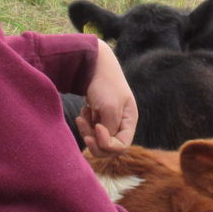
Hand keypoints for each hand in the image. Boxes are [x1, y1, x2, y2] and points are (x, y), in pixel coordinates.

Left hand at [78, 39, 137, 155]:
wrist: (94, 64)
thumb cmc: (105, 84)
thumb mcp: (109, 108)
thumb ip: (109, 130)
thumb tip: (104, 144)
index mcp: (129, 121)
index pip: (121, 146)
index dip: (107, 143)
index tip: (97, 127)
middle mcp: (122, 123)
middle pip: (108, 147)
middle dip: (94, 139)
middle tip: (83, 124)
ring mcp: (110, 120)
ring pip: (97, 140)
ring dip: (87, 130)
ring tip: (82, 114)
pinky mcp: (99, 117)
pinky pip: (91, 131)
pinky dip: (85, 124)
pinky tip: (84, 110)